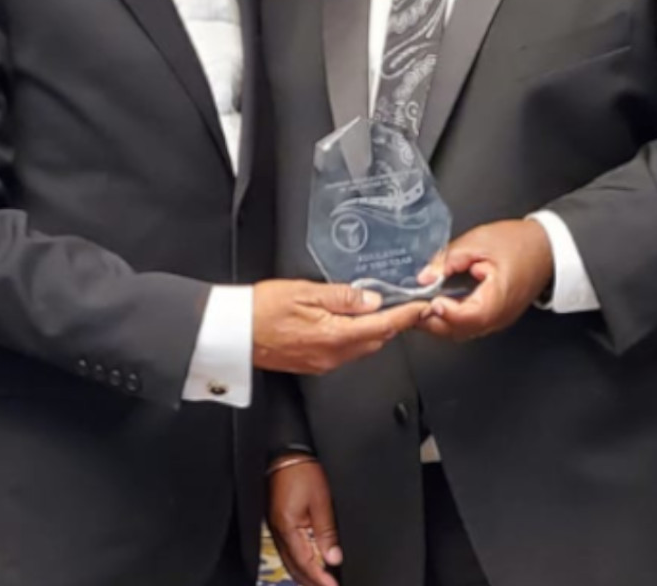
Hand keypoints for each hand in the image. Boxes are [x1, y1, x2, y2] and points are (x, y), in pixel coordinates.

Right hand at [253, 280, 425, 373]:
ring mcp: (323, 362)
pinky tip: (353, 322)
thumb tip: (371, 299)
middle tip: (407, 304)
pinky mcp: (313, 364)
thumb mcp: (304, 291)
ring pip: (363, 347)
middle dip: (395, 323)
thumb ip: (341, 296)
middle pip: (377, 339)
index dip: (406, 316)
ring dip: (376, 330)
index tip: (422, 307)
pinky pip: (346, 352)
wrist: (233, 333)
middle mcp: (333, 355)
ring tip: (383, 309)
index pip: (382, 325)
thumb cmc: (262, 309)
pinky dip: (357, 337)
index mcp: (335, 335)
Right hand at [268, 456, 340, 585]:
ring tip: (320, 582)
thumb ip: (326, 532)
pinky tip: (308, 563)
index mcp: (287, 526)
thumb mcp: (321, 500)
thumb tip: (333, 558)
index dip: (320, 579)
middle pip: (294, 567)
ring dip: (304, 574)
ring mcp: (275, 525)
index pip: (305, 563)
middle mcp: (278, 530)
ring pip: (289, 560)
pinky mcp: (277, 519)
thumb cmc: (302, 469)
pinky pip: (287, 548)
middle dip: (311, 582)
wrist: (286, 450)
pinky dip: (298, 561)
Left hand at [417, 219, 553, 341]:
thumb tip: (424, 276)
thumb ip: (449, 259)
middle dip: (432, 322)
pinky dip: (450, 319)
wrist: (546, 246)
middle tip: (410, 306)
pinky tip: (436, 305)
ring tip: (418, 305)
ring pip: (461, 332)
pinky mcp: (494, 316)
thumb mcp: (479, 242)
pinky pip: (468, 325)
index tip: (428, 300)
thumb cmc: (519, 243)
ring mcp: (497, 319)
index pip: (467, 318)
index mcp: (498, 299)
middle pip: (459, 331)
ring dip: (438, 322)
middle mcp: (498, 316)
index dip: (444, 312)